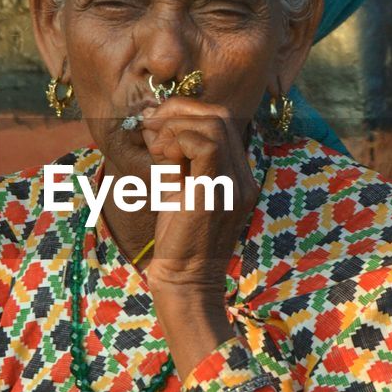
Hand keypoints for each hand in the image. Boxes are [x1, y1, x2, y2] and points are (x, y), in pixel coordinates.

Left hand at [139, 101, 258, 379]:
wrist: (184, 281)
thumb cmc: (177, 239)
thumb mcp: (178, 189)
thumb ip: (175, 157)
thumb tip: (157, 122)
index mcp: (237, 175)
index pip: (221, 122)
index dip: (186, 111)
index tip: (155, 121)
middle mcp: (242, 177)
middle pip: (220, 116)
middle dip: (178, 110)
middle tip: (149, 123)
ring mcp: (233, 185)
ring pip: (213, 125)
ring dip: (174, 125)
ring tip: (153, 143)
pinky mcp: (215, 193)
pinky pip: (205, 145)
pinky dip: (176, 140)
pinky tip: (161, 157)